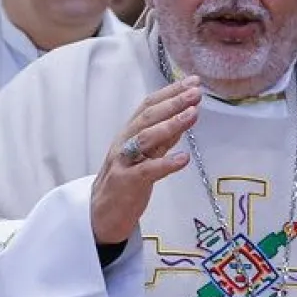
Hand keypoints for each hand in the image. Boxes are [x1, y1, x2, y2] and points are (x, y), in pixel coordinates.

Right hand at [91, 76, 200, 245]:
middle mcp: (124, 142)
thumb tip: (185, 116)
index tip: (193, 81)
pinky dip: (166, 163)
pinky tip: (184, 158)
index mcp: (129, 133)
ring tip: (193, 114)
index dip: (170, 92)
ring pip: (146, 138)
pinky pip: (147, 170)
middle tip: (196, 92)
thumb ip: (163, 138)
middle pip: (148, 117)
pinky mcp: (126, 183)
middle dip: (173, 102)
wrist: (101, 215)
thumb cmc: (126, 183)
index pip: (149, 105)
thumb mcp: (145, 155)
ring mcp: (123, 162)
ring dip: (171, 124)